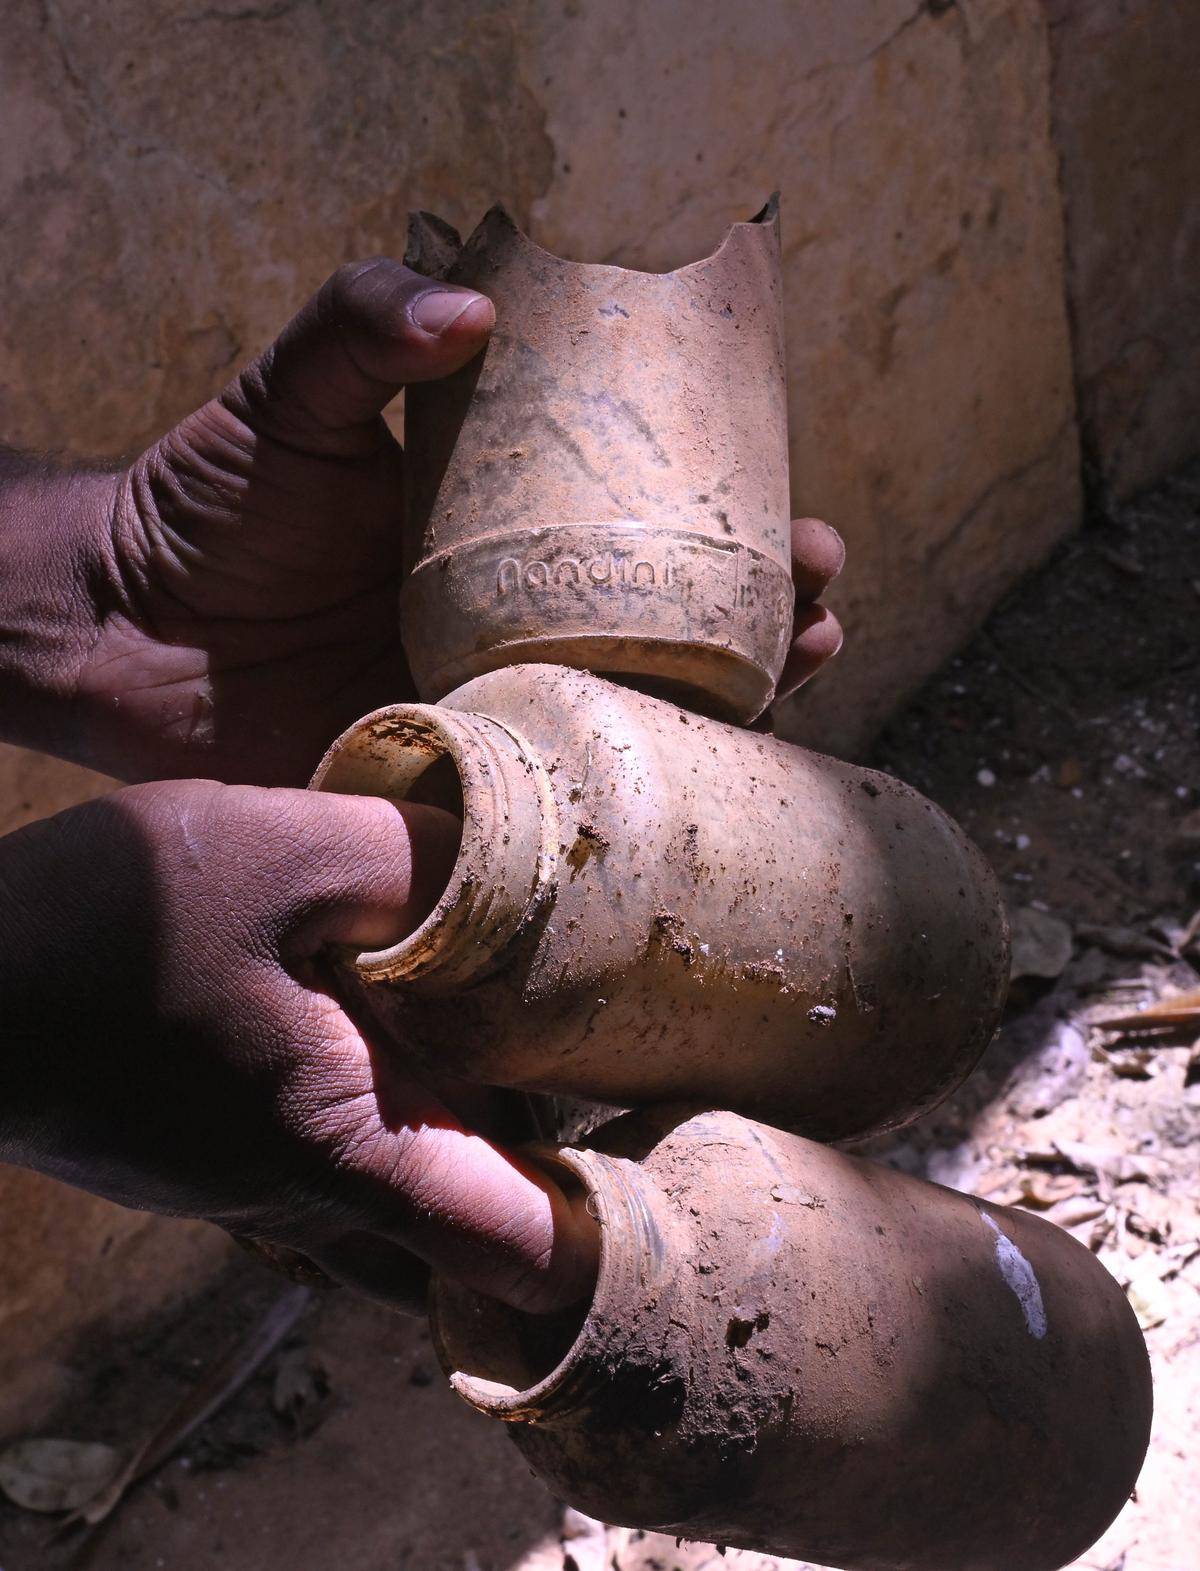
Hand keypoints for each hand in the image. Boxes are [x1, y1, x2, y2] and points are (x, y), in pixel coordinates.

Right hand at [0, 781, 597, 1313]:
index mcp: (354, 1150)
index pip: (522, 1254)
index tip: (670, 1176)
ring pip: (414, 1199)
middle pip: (479, 1228)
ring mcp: (264, 1185)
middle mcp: (316, 1197)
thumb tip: (509, 858)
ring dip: (480, 1147)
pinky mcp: (226, 1149)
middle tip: (637, 1085)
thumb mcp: (276, 854)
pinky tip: (411, 1027)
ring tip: (541, 1054)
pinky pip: (349, 1160)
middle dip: (559, 1178)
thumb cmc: (98, 934)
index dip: (606, 1240)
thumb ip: (410, 859)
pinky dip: (405, 1117)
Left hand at [69, 260, 841, 783]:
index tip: (803, 531)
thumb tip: (469, 305)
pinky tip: (680, 805)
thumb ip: (361, 330)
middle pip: (676, 637)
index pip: (655, 533)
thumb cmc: (209, 501)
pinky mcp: (447, 789)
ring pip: (636, 727)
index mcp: (510, 538)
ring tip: (796, 692)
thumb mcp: (290, 394)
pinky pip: (548, 807)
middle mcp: (522, 627)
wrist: (121, 626)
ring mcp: (493, 711)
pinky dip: (617, 809)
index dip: (740, 534)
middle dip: (769, 632)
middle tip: (821, 615)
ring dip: (728, 720)